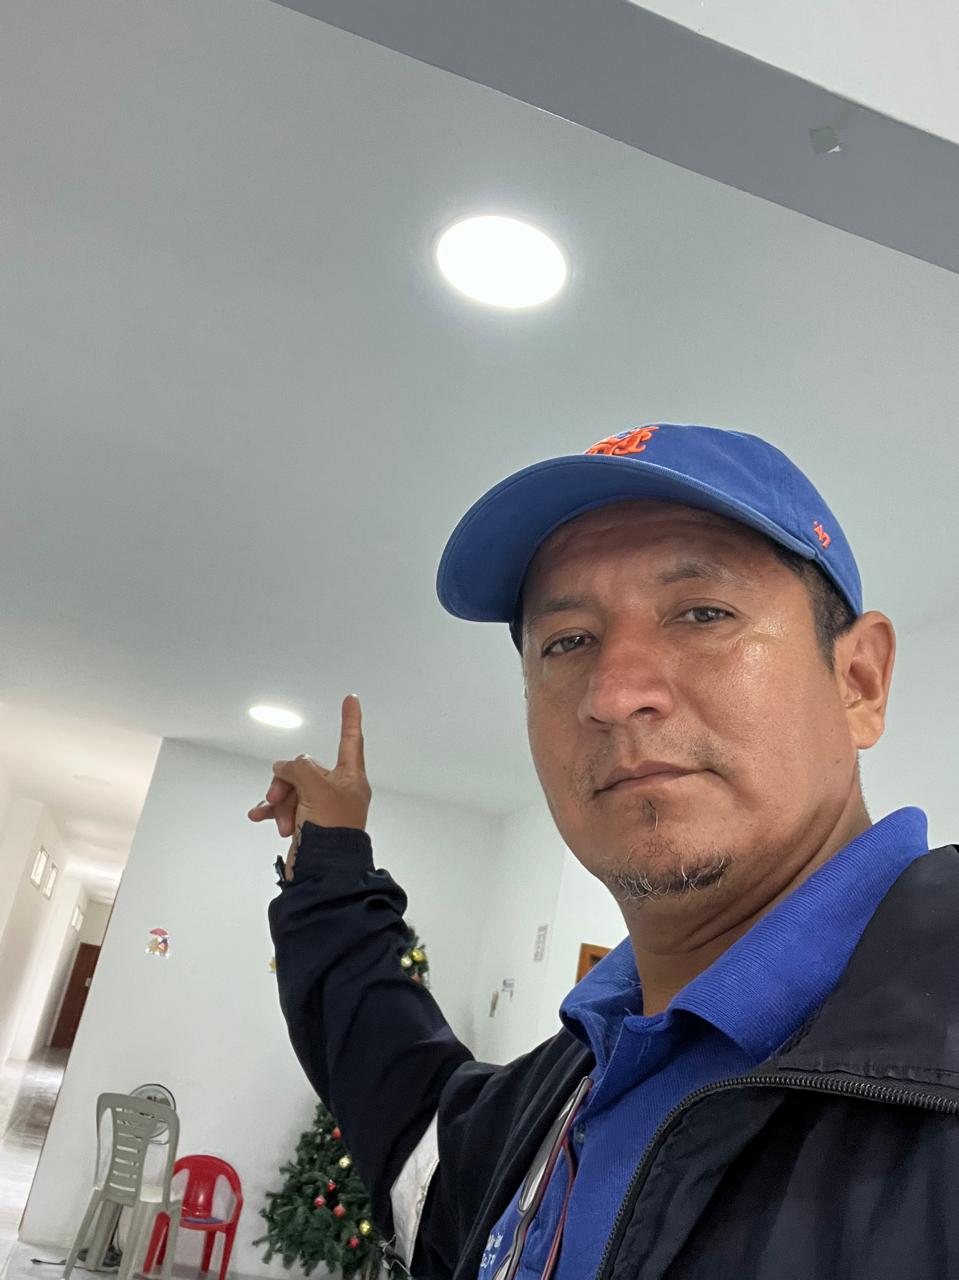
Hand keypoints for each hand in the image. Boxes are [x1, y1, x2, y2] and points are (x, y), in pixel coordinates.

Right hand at [248, 695, 370, 852]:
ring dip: (279, 798)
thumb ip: (299, 768)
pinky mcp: (306, 822)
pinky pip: (285, 807)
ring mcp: (321, 806)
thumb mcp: (316, 788)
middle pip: (307, 768)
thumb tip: (284, 768)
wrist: (323, 870)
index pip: (350, 740)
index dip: (350, 718)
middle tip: (280, 795)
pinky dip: (272, 811)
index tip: (351, 699)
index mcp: (351, 778)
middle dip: (287, 780)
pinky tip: (260, 815)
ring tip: (272, 810)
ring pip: (292, 788)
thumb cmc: (332, 830)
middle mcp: (338, 789)